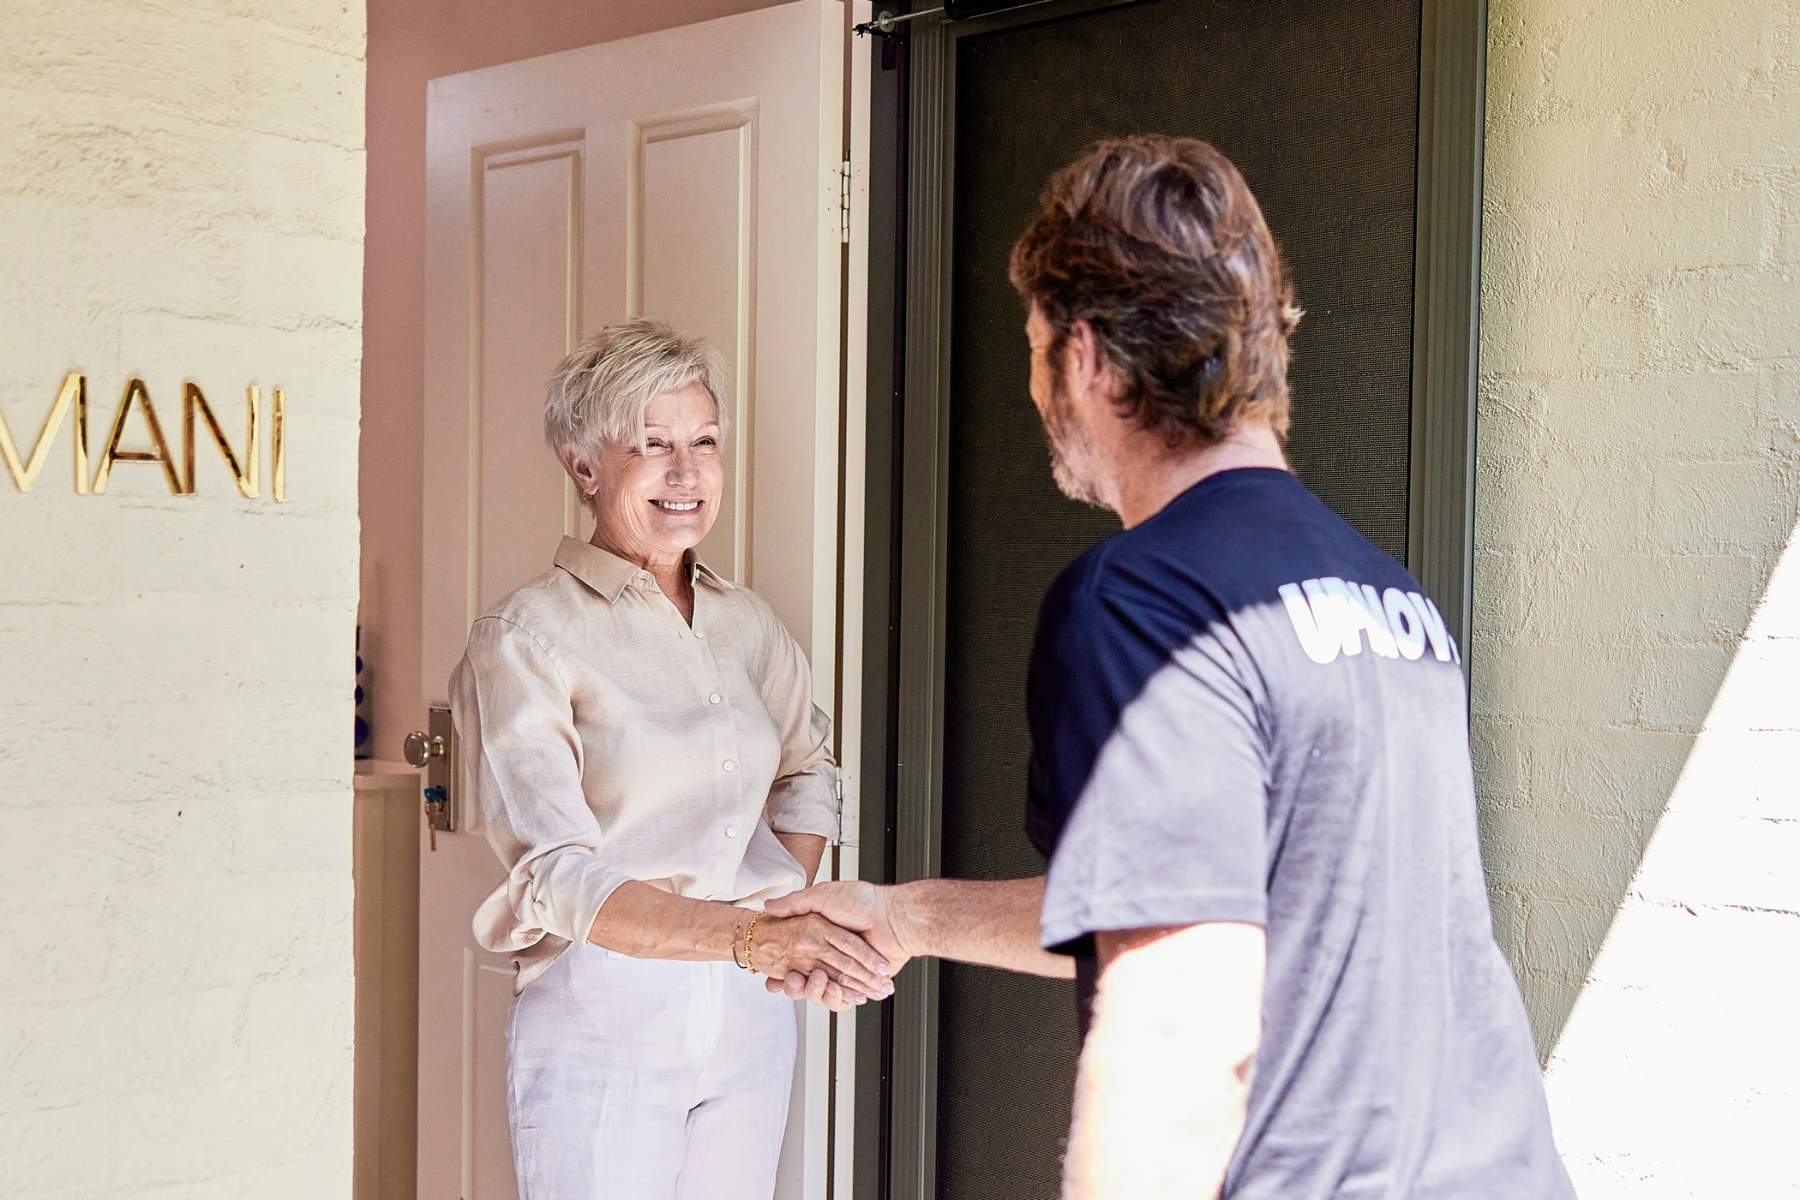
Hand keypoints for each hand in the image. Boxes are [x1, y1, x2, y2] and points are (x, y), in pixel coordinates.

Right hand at [749, 912, 893, 1004]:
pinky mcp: (861, 982)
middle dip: (795, 984)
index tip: (770, 977)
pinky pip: (844, 996)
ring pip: (823, 990)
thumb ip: (796, 903)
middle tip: (788, 982)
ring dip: (815, 991)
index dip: (782, 969)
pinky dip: (837, 998)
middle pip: (806, 977)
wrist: (894, 918)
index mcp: (822, 935)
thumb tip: (770, 906)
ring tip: (812, 984)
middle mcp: (833, 953)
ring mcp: (848, 969)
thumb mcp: (822, 896)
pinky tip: (830, 993)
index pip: (795, 957)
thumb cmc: (862, 902)